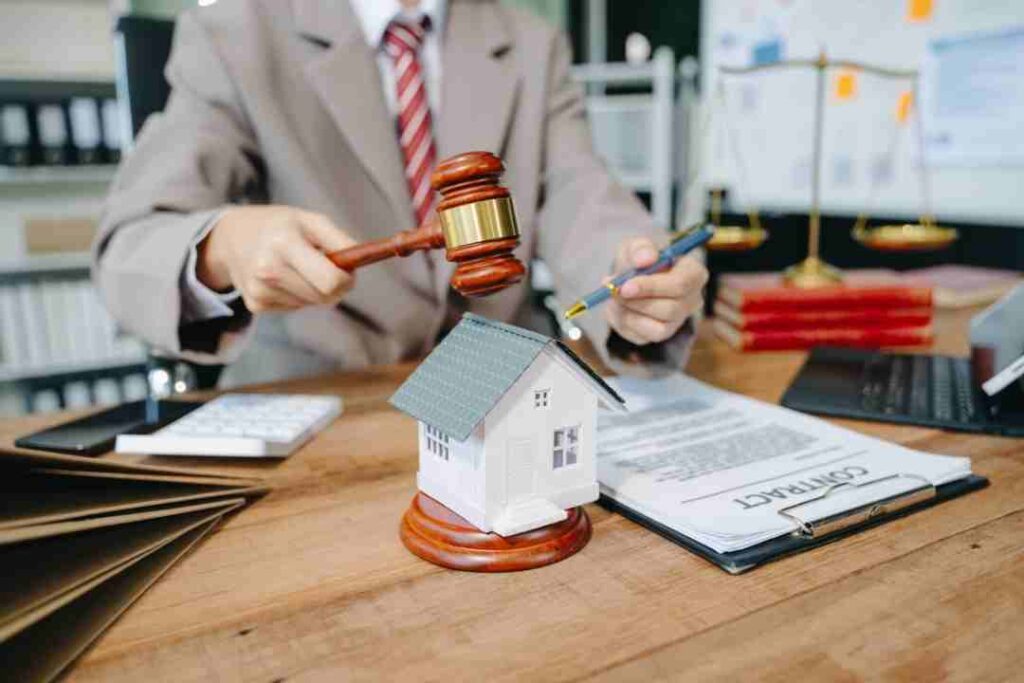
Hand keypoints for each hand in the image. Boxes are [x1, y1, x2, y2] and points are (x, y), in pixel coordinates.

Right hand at [197, 205, 356, 312]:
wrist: (233, 237)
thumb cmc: (281, 226)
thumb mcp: (311, 221)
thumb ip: (341, 241)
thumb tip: (362, 263)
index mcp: (284, 243)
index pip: (330, 280)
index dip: (347, 280)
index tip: (348, 272)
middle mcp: (268, 270)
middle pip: (325, 297)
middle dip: (336, 287)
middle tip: (330, 269)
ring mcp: (260, 291)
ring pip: (312, 304)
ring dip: (316, 290)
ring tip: (300, 267)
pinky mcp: (256, 305)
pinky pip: (296, 307)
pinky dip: (298, 295)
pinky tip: (285, 277)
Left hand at [603, 236, 707, 344]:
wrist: (630, 277)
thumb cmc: (639, 259)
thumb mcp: (637, 246)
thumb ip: (641, 248)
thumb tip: (645, 258)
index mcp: (694, 273)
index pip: (681, 284)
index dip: (652, 287)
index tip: (625, 286)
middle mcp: (692, 300)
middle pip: (670, 309)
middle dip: (637, 302)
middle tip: (613, 290)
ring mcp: (679, 320)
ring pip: (658, 329)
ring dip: (629, 314)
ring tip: (614, 296)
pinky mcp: (661, 334)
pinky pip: (644, 337)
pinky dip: (624, 323)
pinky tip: (617, 307)